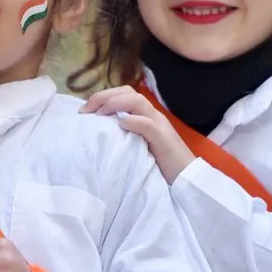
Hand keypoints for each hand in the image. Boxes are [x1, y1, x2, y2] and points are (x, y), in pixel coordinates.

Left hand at [80, 86, 194, 183]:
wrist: (188, 180)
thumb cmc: (162, 167)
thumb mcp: (139, 147)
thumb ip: (126, 136)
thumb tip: (101, 133)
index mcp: (147, 116)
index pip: (125, 94)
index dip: (103, 96)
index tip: (84, 111)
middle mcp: (154, 116)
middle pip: (128, 92)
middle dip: (104, 96)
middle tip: (85, 110)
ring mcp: (159, 125)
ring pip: (137, 101)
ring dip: (113, 103)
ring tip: (98, 114)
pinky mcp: (163, 139)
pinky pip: (147, 124)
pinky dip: (132, 121)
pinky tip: (119, 124)